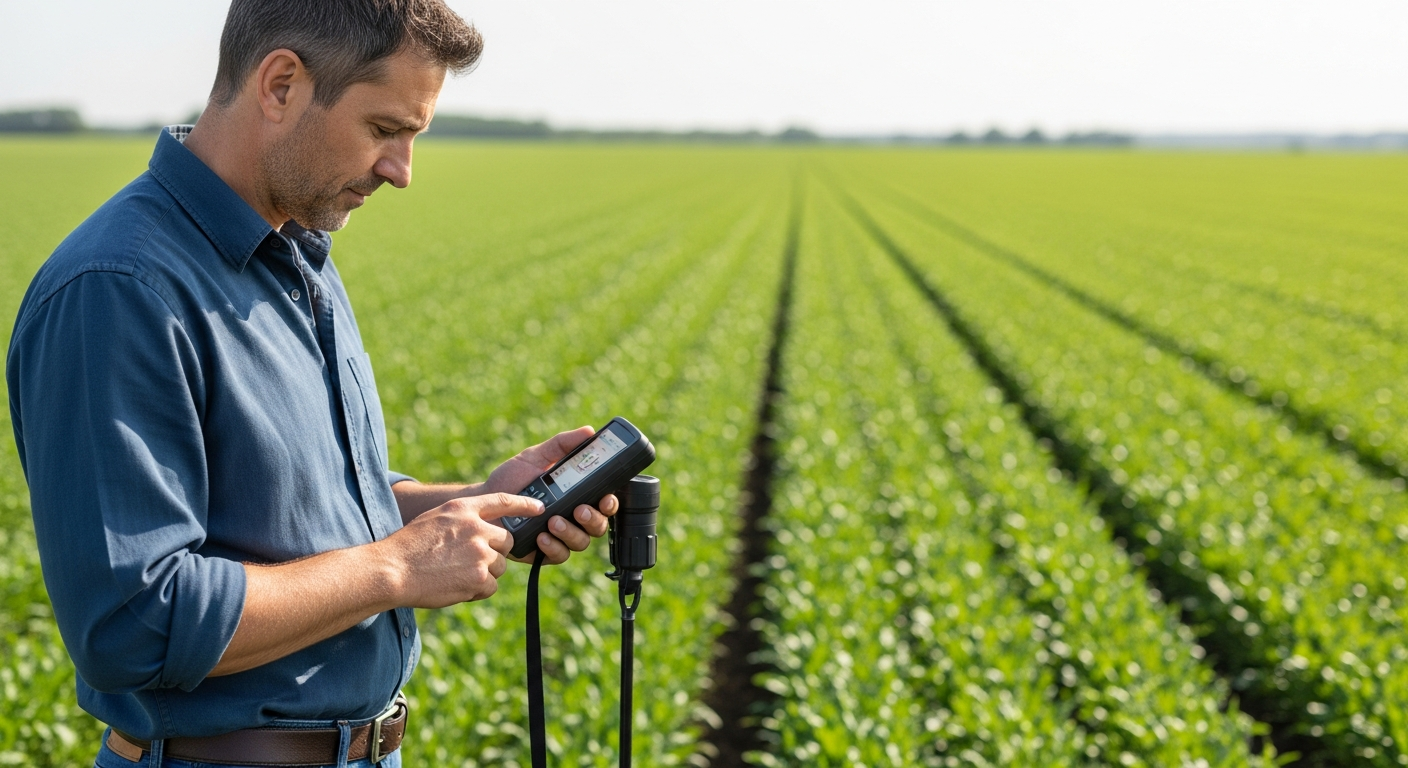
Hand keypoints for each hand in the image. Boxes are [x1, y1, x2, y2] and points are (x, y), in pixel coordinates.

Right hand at [379, 492, 543, 607]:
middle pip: (506, 541)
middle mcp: (476, 527)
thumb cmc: (408, 547)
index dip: (524, 504)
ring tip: (454, 574)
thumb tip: (486, 531)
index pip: (502, 500)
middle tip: (468, 562)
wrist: (392, 571)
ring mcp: (480, 553)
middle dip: (494, 553)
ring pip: (499, 566)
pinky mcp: (479, 577)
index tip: (538, 509)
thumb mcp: (435, 519)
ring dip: (483, 574)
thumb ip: (462, 520)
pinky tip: (455, 587)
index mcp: (463, 508)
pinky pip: (491, 587)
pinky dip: (477, 591)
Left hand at [484, 426, 619, 564]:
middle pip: (598, 525)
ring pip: (581, 542)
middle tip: (579, 510)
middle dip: (593, 519)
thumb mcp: (536, 456)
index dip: (610, 502)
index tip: (605, 497)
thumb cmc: (512, 479)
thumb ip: (562, 444)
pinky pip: (559, 555)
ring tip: (553, 521)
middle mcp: (573, 518)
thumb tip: (589, 431)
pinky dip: (553, 547)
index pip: (604, 502)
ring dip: (571, 532)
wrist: (484, 502)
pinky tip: (541, 536)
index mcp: (577, 495)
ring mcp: (560, 536)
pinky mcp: (544, 552)